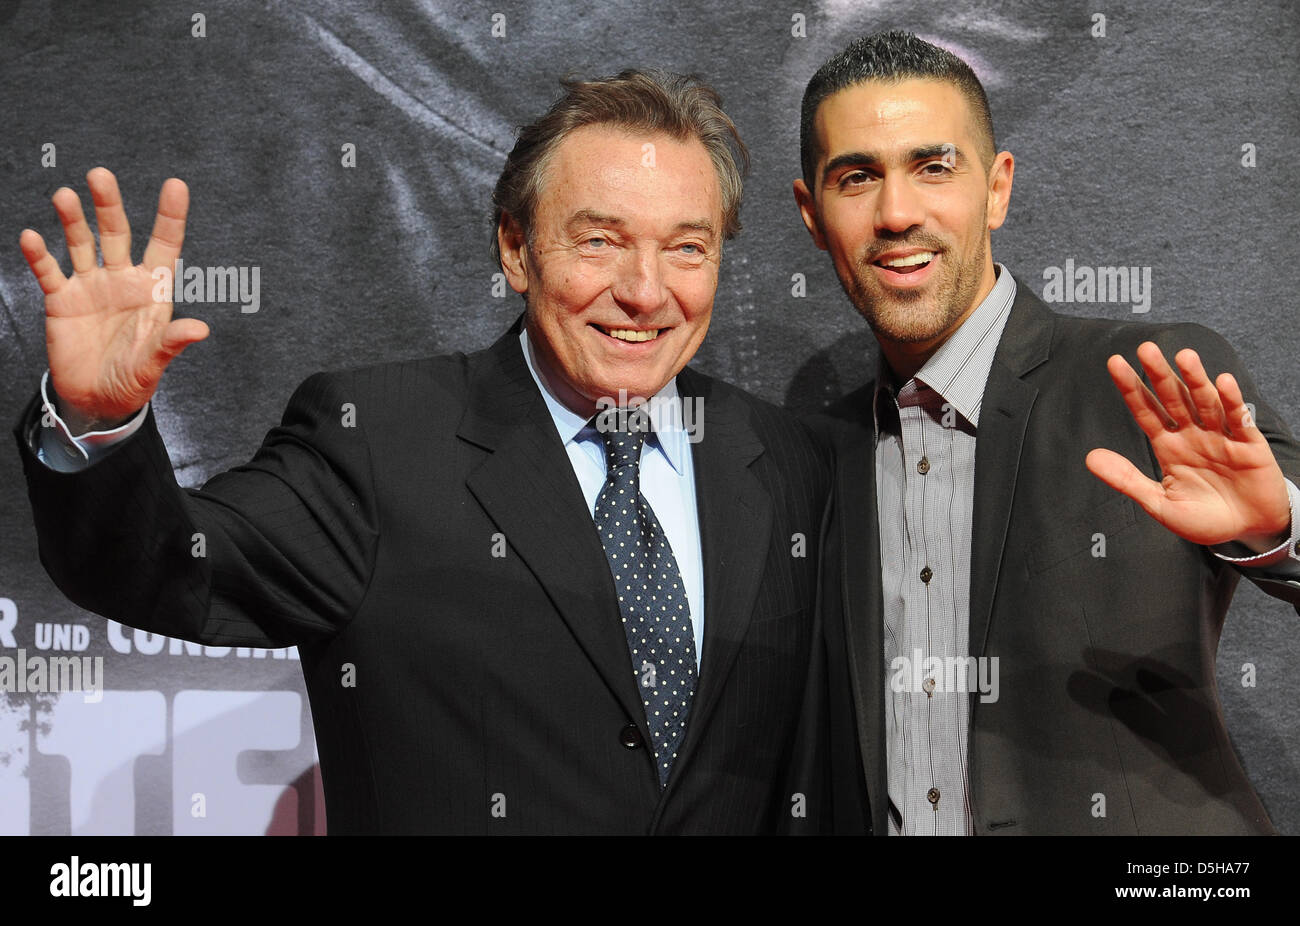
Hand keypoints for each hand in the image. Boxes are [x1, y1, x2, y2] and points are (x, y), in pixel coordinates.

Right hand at [19, 167, 207, 433]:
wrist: (97, 399)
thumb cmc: (134, 378)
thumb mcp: (155, 363)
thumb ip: (172, 343)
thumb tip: (200, 329)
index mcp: (152, 290)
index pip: (165, 246)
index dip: (170, 217)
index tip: (176, 185)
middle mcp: (122, 280)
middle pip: (117, 233)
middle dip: (109, 205)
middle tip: (101, 175)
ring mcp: (90, 286)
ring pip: (81, 243)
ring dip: (72, 220)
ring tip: (65, 196)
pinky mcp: (62, 300)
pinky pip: (49, 271)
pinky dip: (39, 255)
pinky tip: (31, 237)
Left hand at [1086, 341, 1290, 550]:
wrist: (1247, 532)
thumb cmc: (1203, 519)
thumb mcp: (1159, 503)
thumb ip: (1126, 479)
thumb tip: (1089, 457)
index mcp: (1168, 446)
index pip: (1145, 411)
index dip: (1131, 387)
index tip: (1115, 363)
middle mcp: (1192, 435)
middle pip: (1173, 399)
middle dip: (1160, 375)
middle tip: (1145, 349)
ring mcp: (1221, 437)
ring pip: (1205, 402)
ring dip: (1196, 380)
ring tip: (1184, 356)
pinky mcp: (1250, 445)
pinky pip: (1239, 420)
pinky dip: (1232, 401)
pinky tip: (1223, 382)